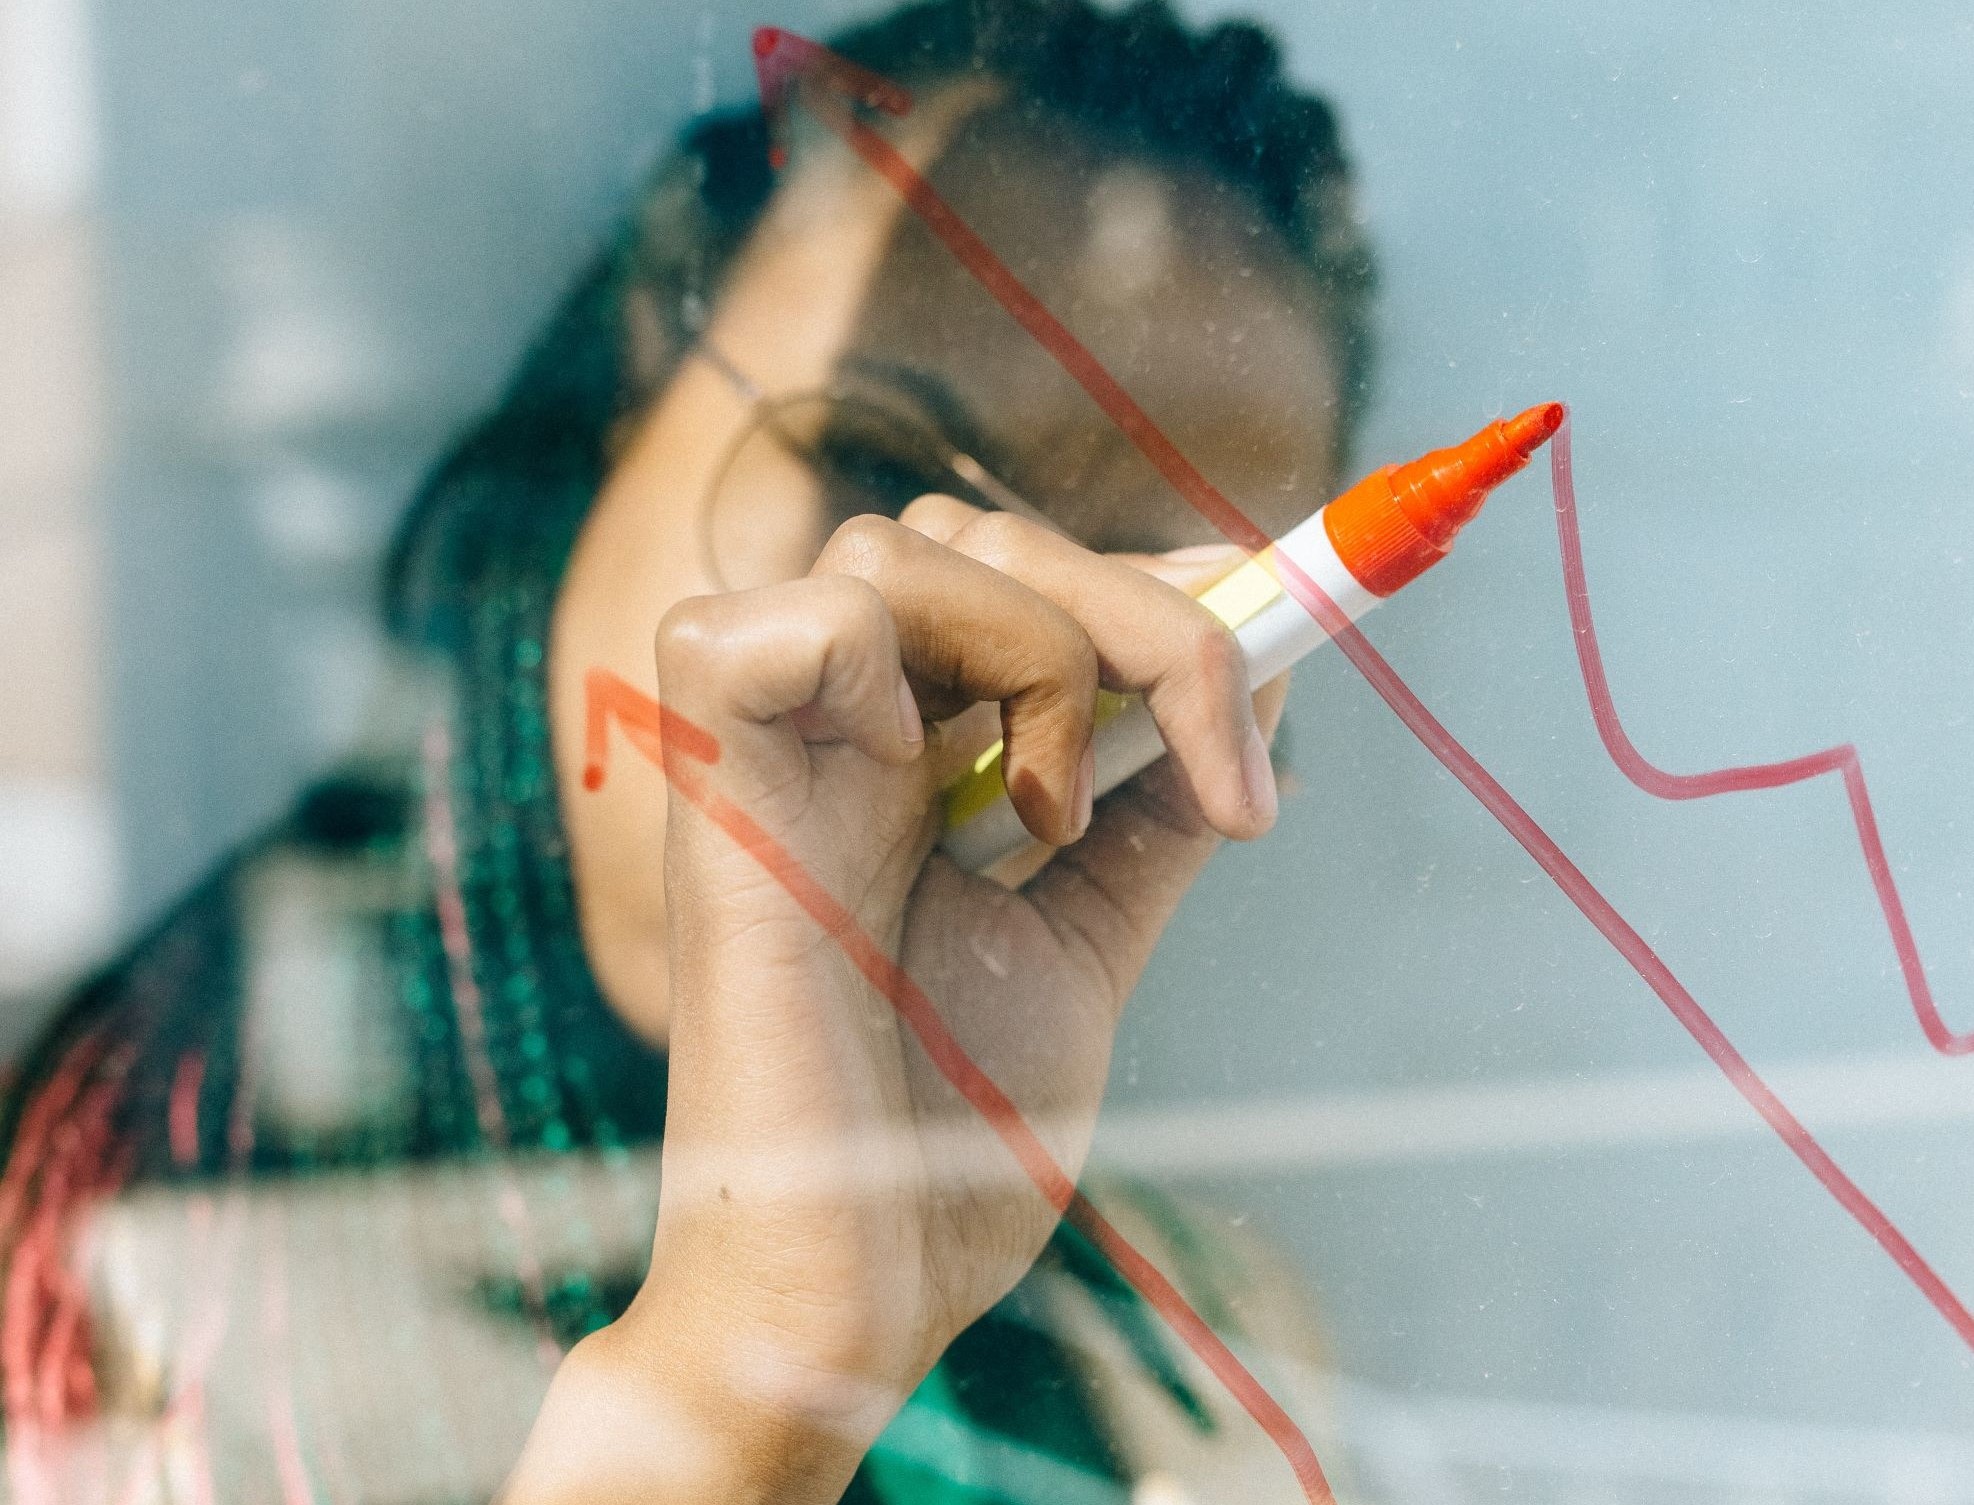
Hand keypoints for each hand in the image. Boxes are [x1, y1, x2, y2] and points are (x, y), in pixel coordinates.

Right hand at [514, 499, 1283, 1502]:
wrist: (853, 1284)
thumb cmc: (945, 1136)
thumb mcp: (1086, 938)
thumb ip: (1151, 811)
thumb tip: (1264, 689)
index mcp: (900, 757)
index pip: (1016, 568)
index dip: (1149, 573)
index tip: (1283, 625)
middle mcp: (828, 730)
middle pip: (976, 533)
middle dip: (1145, 620)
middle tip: (1219, 778)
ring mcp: (766, 748)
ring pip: (905, 546)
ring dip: (1047, 655)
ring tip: (1054, 827)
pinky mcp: (714, 787)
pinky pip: (797, 620)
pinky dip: (910, 670)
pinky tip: (955, 803)